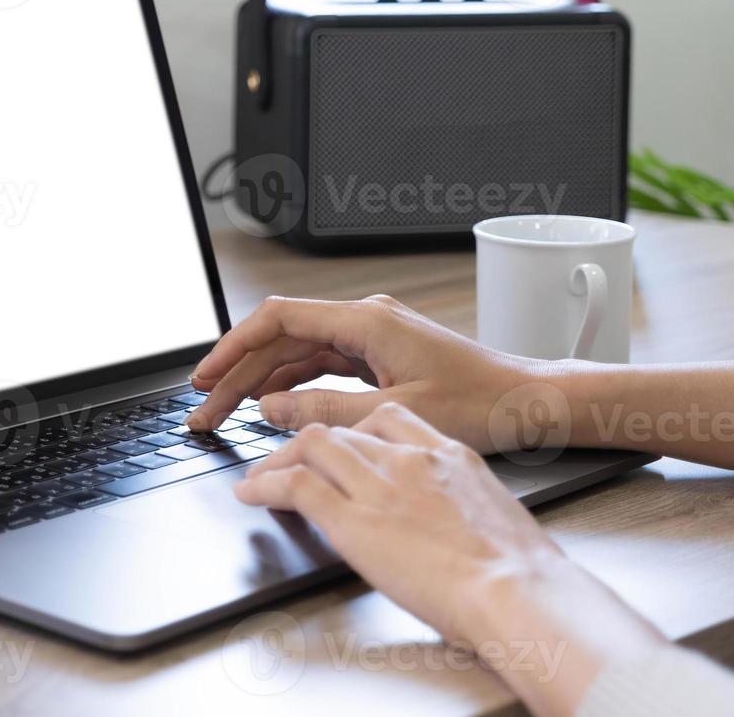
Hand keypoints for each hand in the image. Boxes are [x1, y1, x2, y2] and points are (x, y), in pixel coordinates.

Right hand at [187, 295, 533, 444]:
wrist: (531, 402)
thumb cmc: (482, 404)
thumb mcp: (394, 413)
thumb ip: (326, 411)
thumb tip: (270, 408)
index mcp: (366, 321)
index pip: (278, 320)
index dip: (233, 346)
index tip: (205, 376)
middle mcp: (365, 320)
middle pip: (281, 339)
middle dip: (237, 373)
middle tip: (203, 409)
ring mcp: (373, 337)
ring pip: (297, 354)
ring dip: (259, 382)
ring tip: (225, 412)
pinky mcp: (381, 357)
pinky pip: (321, 365)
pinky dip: (291, 385)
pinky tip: (271, 406)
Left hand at [235, 402, 562, 639]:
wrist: (517, 589)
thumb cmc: (521, 571)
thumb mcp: (496, 518)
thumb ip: (461, 509)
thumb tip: (449, 527)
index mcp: (450, 455)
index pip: (390, 419)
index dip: (356, 428)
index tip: (344, 442)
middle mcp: (409, 458)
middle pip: (344, 429)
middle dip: (310, 442)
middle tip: (290, 458)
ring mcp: (378, 484)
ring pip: (311, 446)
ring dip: (279, 459)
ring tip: (262, 474)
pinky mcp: (352, 519)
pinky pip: (294, 485)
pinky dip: (264, 485)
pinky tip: (251, 493)